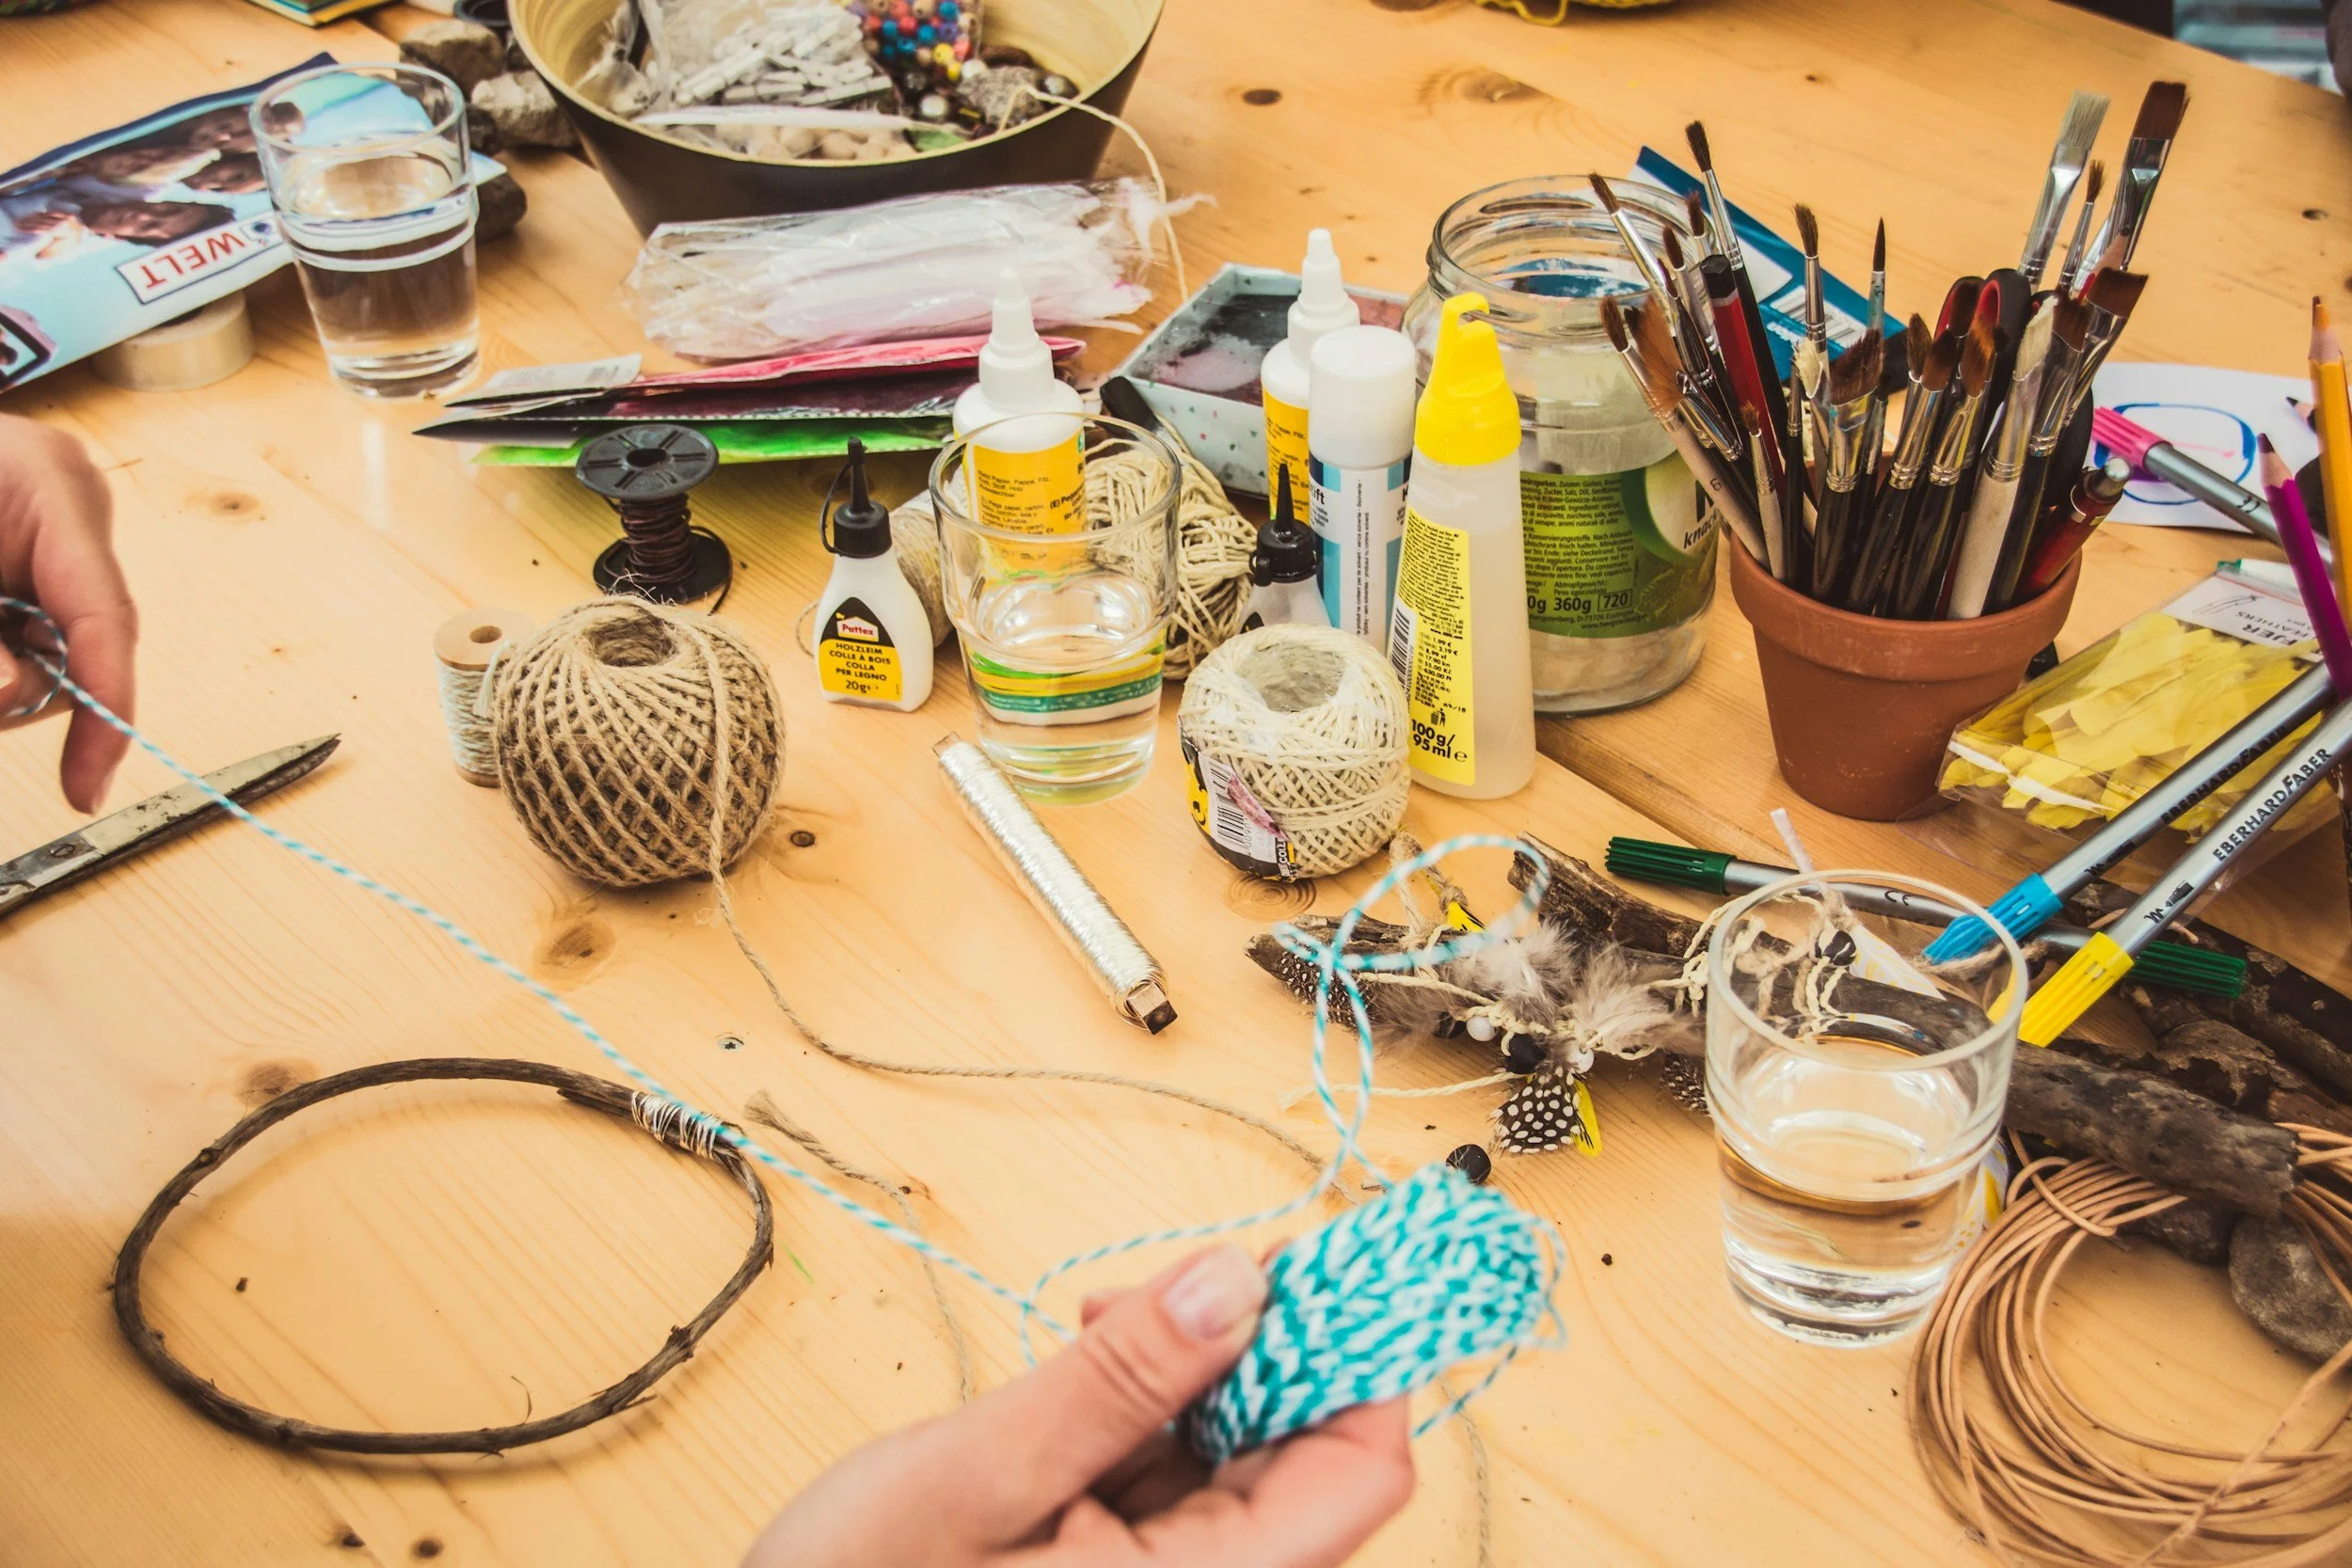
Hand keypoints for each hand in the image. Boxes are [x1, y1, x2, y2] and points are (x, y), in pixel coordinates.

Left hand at [0, 414, 134, 811]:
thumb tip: (12, 697)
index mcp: (52, 484)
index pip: (105, 615)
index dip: (105, 708)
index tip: (86, 782)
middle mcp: (65, 511)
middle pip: (78, 645)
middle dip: (20, 688)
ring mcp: (47, 533)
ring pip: (51, 651)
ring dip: (2, 673)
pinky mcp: (23, 559)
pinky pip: (27, 636)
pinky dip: (1, 658)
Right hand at [744, 1244, 1414, 1567]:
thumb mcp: (981, 1475)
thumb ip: (1121, 1380)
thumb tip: (1239, 1281)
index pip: (1362, 1473)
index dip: (1357, 1356)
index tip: (1316, 1259)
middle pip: (1311, 1457)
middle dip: (1263, 1347)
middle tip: (1183, 1275)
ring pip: (1248, 1455)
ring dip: (1201, 1371)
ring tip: (1104, 1323)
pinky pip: (1187, 1476)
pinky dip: (1156, 1408)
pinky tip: (1092, 1366)